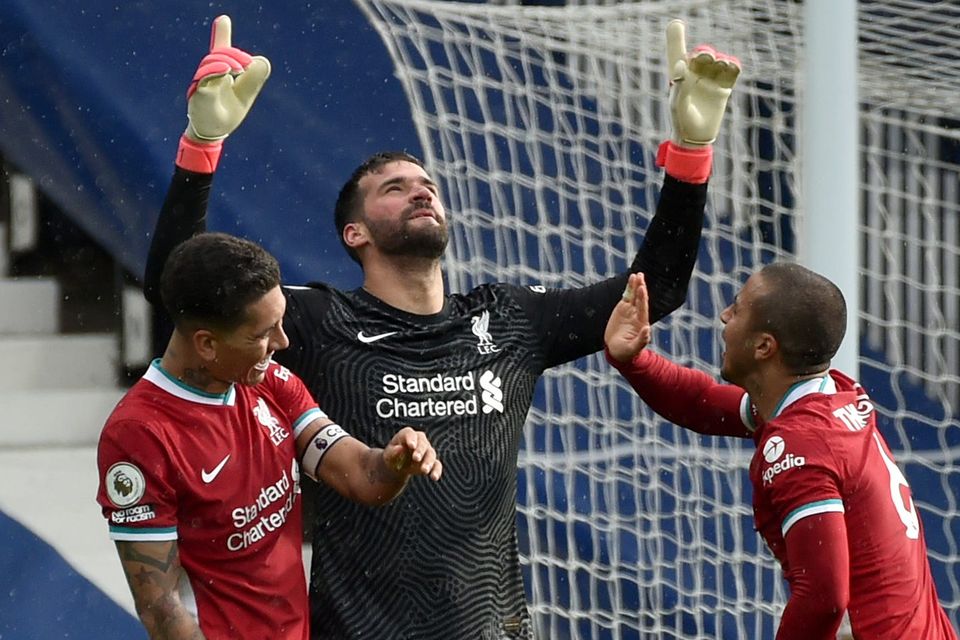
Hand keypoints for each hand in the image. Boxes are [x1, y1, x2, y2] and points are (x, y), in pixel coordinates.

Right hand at [185, 15, 270, 142]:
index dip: (222, 34)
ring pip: (210, 63)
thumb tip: (260, 60)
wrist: (213, 133)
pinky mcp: (199, 94)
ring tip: (238, 67)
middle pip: (218, 54)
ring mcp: (203, 83)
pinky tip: (226, 69)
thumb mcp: (246, 94)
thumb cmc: (228, 113)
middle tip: (246, 64)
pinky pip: (204, 78)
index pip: (220, 50)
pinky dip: (215, 71)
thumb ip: (254, 77)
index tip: (223, 20)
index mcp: (220, 72)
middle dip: (234, 54)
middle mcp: (209, 74)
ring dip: (226, 60)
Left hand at [383, 427, 442, 480]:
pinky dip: (436, 471)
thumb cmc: (392, 457)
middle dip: (420, 451)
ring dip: (428, 462)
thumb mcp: (388, 455)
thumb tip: (400, 448)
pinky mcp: (432, 462)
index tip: (411, 446)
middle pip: (422, 443)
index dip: (411, 439)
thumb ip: (393, 452)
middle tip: (416, 458)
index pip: (410, 434)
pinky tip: (434, 477)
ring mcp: (427, 451)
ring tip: (424, 471)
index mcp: (407, 435)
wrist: (397, 467)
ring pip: (431, 454)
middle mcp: (420, 441)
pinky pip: (437, 465)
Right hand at [604, 272, 651, 362]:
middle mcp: (637, 315)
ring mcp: (630, 311)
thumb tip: (647, 329)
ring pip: (634, 295)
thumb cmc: (627, 352)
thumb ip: (641, 340)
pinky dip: (629, 288)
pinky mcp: (622, 309)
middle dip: (640, 288)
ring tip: (637, 274)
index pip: (642, 308)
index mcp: (641, 323)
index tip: (641, 288)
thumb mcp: (633, 348)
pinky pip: (627, 296)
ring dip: (636, 285)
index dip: (642, 298)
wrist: (617, 351)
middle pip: (640, 299)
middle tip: (640, 277)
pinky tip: (631, 279)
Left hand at [666, 20, 740, 146]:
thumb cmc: (682, 123)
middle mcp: (695, 74)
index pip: (677, 52)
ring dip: (719, 59)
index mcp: (679, 76)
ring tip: (719, 64)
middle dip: (704, 52)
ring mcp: (711, 80)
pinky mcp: (725, 87)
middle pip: (702, 54)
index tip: (676, 23)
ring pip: (718, 60)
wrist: (697, 139)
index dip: (676, 37)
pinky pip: (732, 70)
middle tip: (705, 57)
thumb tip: (681, 65)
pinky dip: (733, 65)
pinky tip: (731, 67)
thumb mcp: (677, 105)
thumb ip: (679, 85)